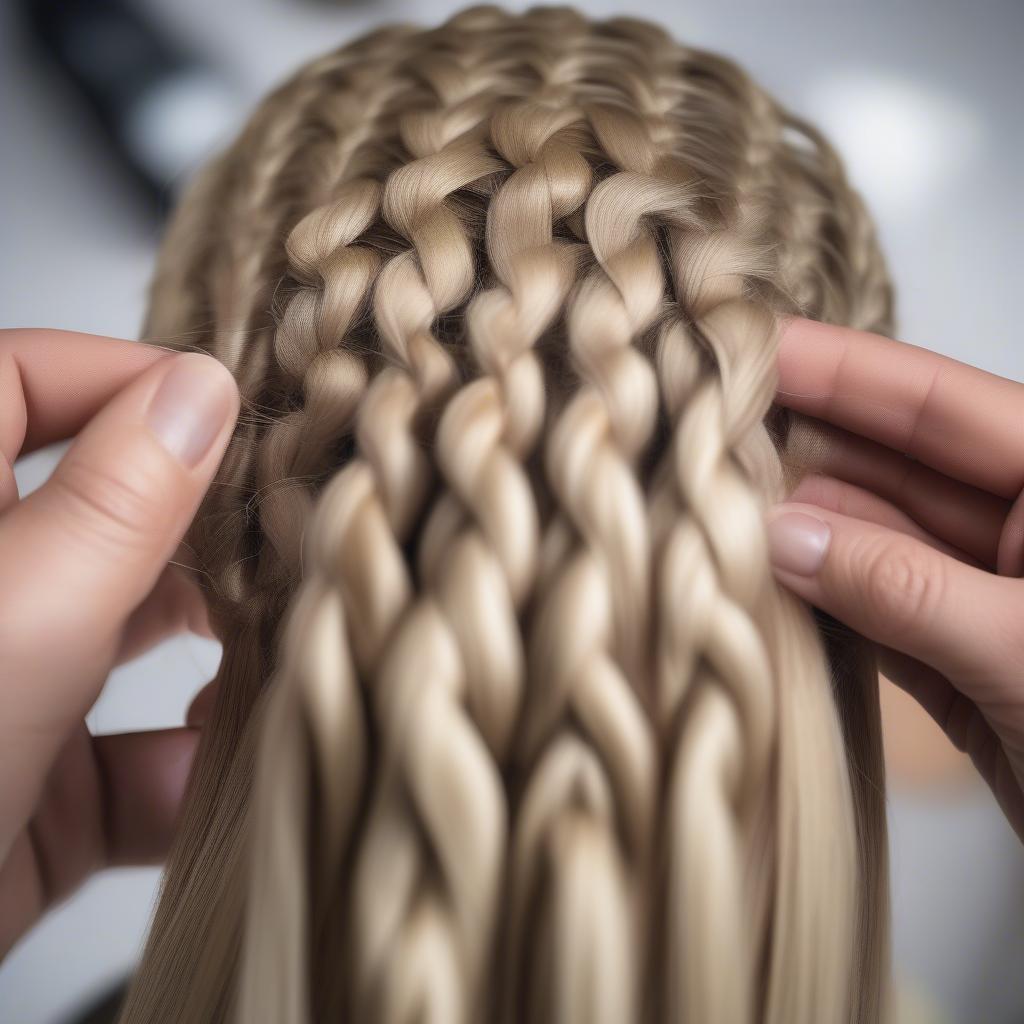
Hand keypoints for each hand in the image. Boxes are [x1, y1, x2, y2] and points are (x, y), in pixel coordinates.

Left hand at [0, 329, 237, 955]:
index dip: (130, 380)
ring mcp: (8, 696)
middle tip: (290, 531)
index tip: (236, 408)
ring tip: (281, 645)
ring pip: (135, 639)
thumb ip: (116, 504)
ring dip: (213, 652)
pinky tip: (220, 771)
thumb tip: (200, 392)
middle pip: (107, 514)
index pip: (25, 384)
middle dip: (203, 529)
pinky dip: (187, 770)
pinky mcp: (39, 792)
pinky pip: (134, 760)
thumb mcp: (16, 621)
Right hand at [767, 318, 1023, 837]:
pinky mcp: (960, 665)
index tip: (759, 346)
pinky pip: (874, 614)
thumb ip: (904, 588)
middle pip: (897, 469)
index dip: (848, 371)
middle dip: (807, 450)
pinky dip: (819, 604)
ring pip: (876, 546)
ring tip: (716, 506)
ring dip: (801, 533)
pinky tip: (762, 581)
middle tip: (712, 432)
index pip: (943, 406)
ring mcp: (986, 600)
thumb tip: (787, 538)